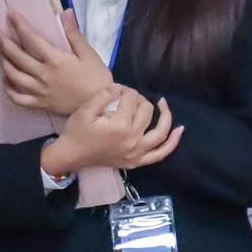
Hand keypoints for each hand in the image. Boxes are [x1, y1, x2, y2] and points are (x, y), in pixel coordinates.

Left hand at [0, 9, 111, 117]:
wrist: (101, 107)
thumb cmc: (97, 78)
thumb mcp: (88, 53)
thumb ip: (74, 34)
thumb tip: (66, 12)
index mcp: (55, 60)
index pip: (32, 39)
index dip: (19, 25)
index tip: (10, 15)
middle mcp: (43, 74)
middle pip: (17, 57)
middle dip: (4, 42)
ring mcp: (40, 91)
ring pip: (14, 76)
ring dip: (5, 63)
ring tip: (0, 54)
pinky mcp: (41, 104)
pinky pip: (19, 98)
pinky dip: (9, 90)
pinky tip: (6, 81)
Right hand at [41, 85, 183, 173]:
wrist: (70, 156)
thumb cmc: (76, 132)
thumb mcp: (85, 109)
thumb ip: (104, 95)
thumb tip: (121, 89)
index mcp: (120, 125)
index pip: (131, 99)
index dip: (124, 90)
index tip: (116, 91)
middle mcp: (133, 139)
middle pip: (146, 110)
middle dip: (138, 99)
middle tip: (128, 97)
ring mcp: (138, 152)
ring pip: (160, 132)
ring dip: (165, 116)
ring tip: (163, 103)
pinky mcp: (138, 161)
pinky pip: (161, 153)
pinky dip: (172, 142)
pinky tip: (180, 130)